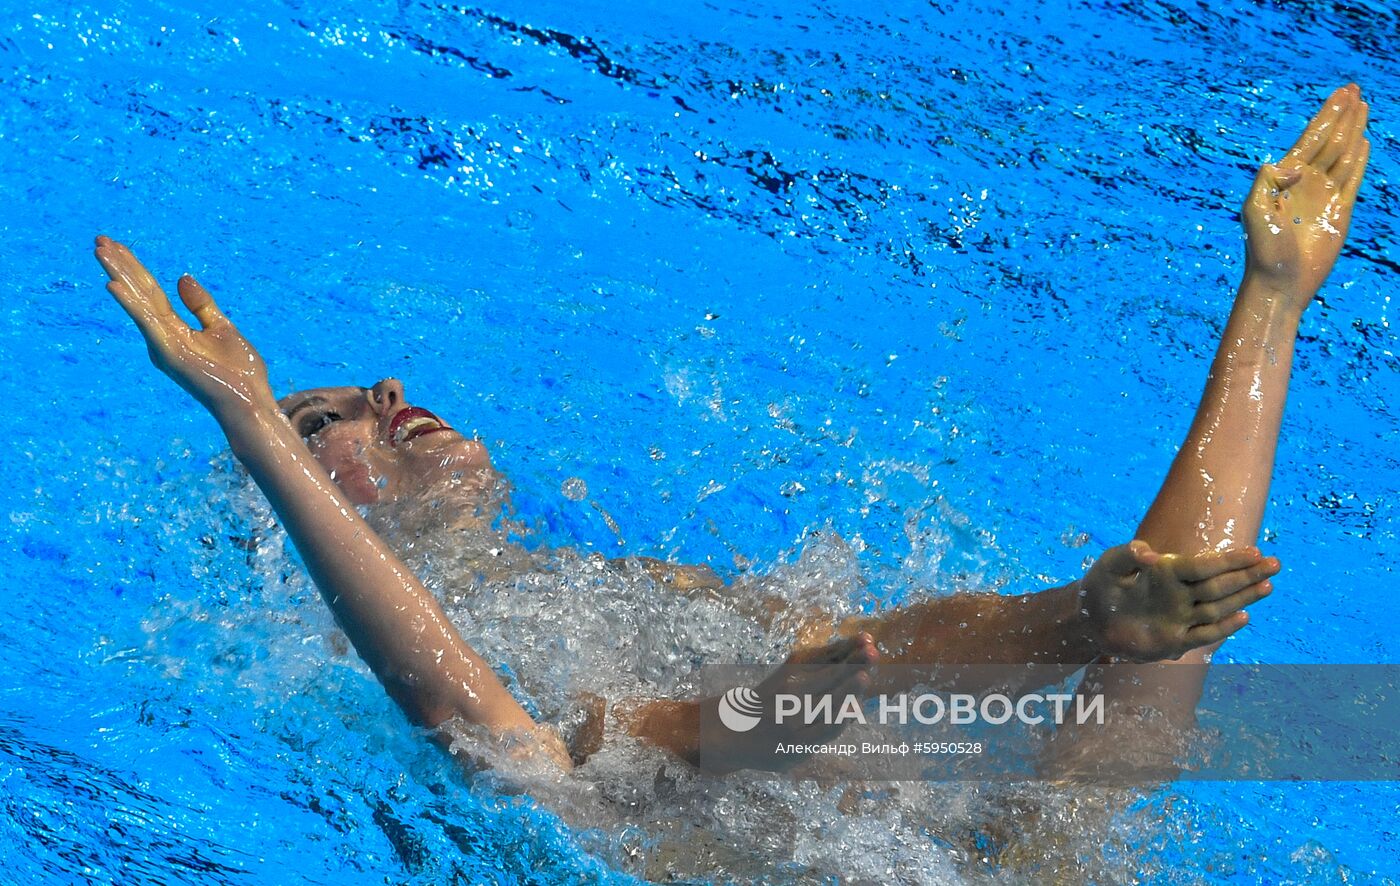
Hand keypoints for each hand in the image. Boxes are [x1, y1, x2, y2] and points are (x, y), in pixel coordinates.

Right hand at [95, 236, 274, 418]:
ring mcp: (164, 345)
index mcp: (175, 330)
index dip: (134, 268)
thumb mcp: (222, 328)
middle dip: (120, 265)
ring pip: (138, 302)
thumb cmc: (238, 372)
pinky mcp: (170, 353)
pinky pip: (147, 322)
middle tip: (99, 239)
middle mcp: (162, 336)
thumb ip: (201, 305)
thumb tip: (181, 277)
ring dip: (118, 275)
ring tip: (100, 250)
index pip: (151, 292)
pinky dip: (130, 303)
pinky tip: (112, 284)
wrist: (250, 400)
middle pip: (140, 293)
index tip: (117, 245)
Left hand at [1081, 542, 1278, 661]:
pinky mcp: (1174, 640)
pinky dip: (1222, 627)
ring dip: (1243, 598)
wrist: (1089, 620)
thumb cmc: (1101, 587)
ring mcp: (1180, 617)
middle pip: (1219, 584)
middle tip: (1275, 564)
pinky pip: (1203, 634)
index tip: (1255, 551)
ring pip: (1218, 607)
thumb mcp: (1109, 565)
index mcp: (1168, 572)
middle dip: (1247, 574)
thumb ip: (1127, 555)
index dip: (1229, 559)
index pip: (1204, 565)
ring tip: (1268, 586)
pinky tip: (1243, 617)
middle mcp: (1180, 594)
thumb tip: (1149, 553)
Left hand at [1242, 84, 1369, 309]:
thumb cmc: (1262, 251)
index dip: (1326, 115)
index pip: (1309, 138)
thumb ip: (1267, 181)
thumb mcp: (1254, 211)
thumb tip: (1293, 163)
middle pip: (1328, 139)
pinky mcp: (1339, 211)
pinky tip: (1363, 142)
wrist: (1279, 282)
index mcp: (1283, 178)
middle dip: (1341, 114)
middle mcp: (1305, 182)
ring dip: (1353, 130)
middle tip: (1353, 89)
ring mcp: (1323, 195)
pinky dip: (1359, 159)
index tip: (1341, 93)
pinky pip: (1352, 178)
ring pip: (1343, 154)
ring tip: (1363, 106)